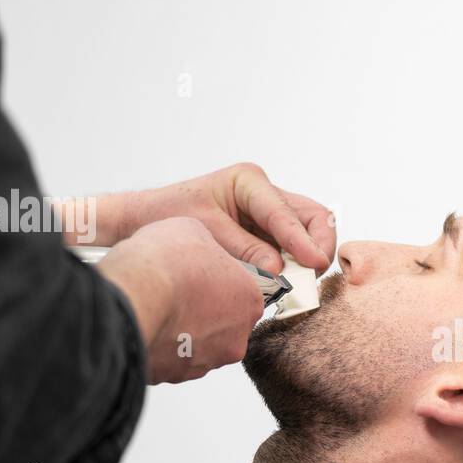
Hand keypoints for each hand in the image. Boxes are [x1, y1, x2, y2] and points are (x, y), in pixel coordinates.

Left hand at [84, 163, 335, 274]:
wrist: (143, 220)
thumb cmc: (166, 215)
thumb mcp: (205, 232)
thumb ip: (244, 250)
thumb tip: (278, 270)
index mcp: (248, 181)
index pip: (285, 212)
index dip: (302, 240)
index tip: (315, 262)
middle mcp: (263, 193)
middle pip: (311, 215)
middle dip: (319, 243)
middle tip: (316, 273)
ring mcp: (267, 213)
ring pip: (308, 230)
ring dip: (310, 256)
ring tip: (303, 280)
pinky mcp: (265, 234)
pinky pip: (292, 247)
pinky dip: (296, 264)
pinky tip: (291, 280)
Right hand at [96, 216, 264, 383]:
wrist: (131, 296)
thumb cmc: (163, 265)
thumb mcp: (193, 230)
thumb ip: (208, 246)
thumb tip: (200, 250)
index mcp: (249, 301)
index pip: (244, 292)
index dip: (221, 281)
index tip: (202, 275)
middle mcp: (236, 336)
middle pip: (224, 322)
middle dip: (204, 309)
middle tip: (179, 291)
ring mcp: (207, 360)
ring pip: (199, 343)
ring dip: (184, 329)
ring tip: (159, 307)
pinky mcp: (177, 374)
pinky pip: (173, 358)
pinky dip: (163, 344)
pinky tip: (148, 323)